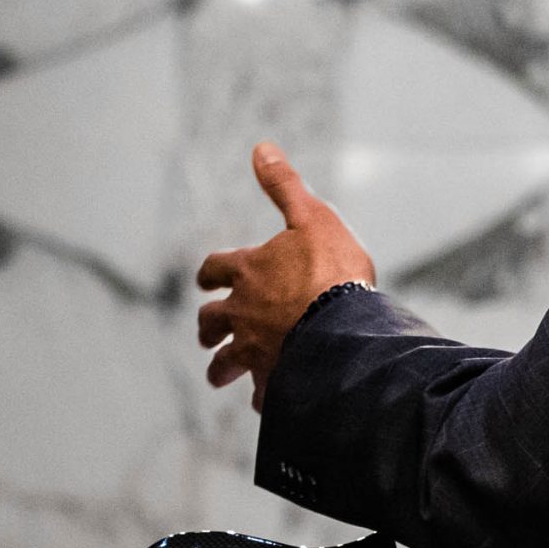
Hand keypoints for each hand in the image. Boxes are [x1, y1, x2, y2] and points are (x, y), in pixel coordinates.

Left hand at [195, 141, 376, 411]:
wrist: (341, 329)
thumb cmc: (329, 270)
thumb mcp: (312, 216)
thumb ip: (284, 186)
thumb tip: (260, 147)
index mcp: (248, 272)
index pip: (215, 269)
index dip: (211, 273)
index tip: (208, 279)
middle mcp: (242, 312)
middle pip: (212, 321)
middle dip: (209, 327)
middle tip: (209, 332)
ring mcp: (254, 349)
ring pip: (225, 363)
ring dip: (221, 368)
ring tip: (220, 374)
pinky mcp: (272, 379)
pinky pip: (260, 394)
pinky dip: (260, 397)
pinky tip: (264, 400)